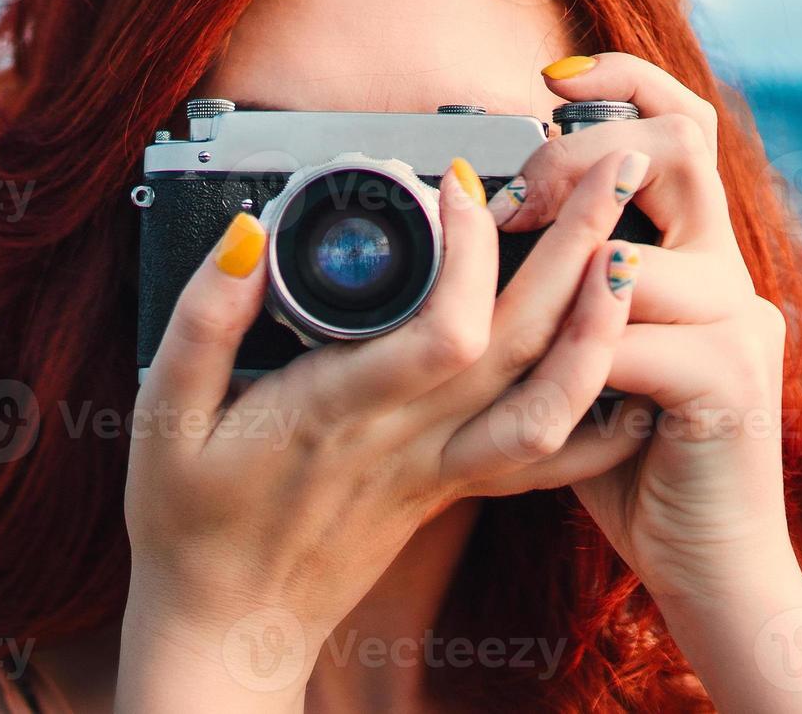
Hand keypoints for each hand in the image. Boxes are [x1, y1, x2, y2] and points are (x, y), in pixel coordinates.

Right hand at [118, 153, 647, 711]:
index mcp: (342, 412)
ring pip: (551, 405)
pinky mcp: (457, 485)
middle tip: (613, 171)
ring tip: (633, 256)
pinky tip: (638, 377)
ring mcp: (445, 469)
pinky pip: (545, 459)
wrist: (229, 629)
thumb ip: (202, 322)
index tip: (467, 180)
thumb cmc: (191, 522)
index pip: (444, 328)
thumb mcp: (164, 416)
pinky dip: (602, 423)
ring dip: (601, 329)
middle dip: (577, 250)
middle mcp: (411, 441)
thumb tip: (248, 238)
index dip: (473, 249)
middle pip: (523, 345)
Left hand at [495, 53, 801, 711]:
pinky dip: (574, 344)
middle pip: (685, 146)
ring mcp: (740, 325)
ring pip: (641, 247)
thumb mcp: (596, 365)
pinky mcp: (728, 382)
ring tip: (501, 275)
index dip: (628, 81)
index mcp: (701, 262)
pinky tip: (537, 369)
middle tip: (512, 193)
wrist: (713, 573)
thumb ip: (566, 299)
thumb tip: (483, 235)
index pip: (687, 129)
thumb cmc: (638, 470)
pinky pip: (635, 335)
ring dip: (559, 261)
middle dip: (583, 153)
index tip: (549, 77)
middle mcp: (731, 277)